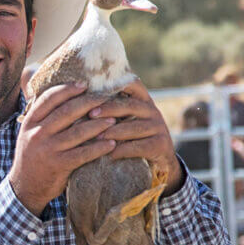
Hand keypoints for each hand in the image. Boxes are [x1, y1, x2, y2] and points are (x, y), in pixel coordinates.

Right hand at [9, 82, 116, 215]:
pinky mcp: (58, 166)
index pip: (49, 99)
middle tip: (106, 99)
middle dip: (89, 103)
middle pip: (66, 112)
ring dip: (98, 124)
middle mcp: (37, 134)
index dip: (67, 90)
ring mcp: (47, 150)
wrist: (24, 187)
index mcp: (30, 122)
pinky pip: (82, 154)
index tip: (84, 85)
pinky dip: (98, 148)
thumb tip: (63, 95)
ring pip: (77, 132)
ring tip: (113, 119)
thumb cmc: (33, 157)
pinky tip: (111, 144)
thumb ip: (43, 117)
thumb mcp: (29, 134)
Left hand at [91, 79, 182, 193]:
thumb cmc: (135, 138)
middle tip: (91, 114)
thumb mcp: (128, 121)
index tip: (98, 85)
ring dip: (113, 132)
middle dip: (109, 109)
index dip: (118, 82)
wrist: (161, 162)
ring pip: (134, 127)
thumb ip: (114, 111)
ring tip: (96, 137)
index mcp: (143, 101)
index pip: (133, 84)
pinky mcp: (160, 145)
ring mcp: (158, 127)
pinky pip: (139, 146)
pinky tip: (110, 154)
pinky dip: (123, 150)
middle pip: (130, 105)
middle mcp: (152, 111)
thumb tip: (82, 103)